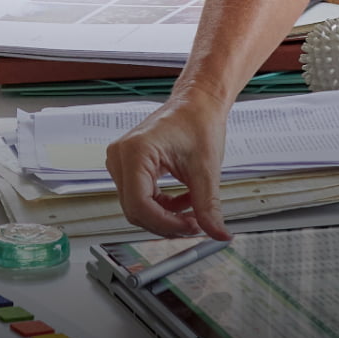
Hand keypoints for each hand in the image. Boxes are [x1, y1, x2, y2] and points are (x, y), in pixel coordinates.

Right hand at [103, 100, 234, 239]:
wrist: (196, 103)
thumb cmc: (198, 121)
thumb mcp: (206, 169)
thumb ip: (209, 207)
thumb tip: (218, 234)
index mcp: (135, 152)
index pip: (139, 205)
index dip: (165, 224)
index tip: (191, 228)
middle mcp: (120, 157)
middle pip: (135, 210)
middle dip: (166, 223)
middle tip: (195, 225)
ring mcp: (121, 162)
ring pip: (137, 207)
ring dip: (166, 215)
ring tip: (194, 210)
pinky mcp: (128, 166)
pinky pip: (140, 197)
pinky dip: (163, 205)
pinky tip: (184, 200)